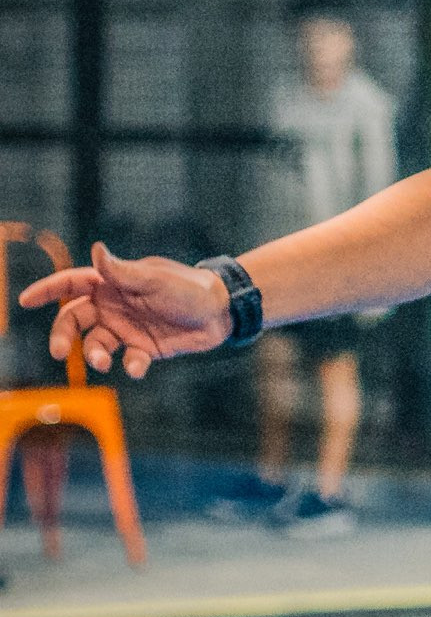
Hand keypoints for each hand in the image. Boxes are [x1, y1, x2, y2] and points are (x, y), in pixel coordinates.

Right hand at [17, 240, 231, 379]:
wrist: (220, 312)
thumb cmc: (188, 288)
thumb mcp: (154, 279)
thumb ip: (123, 272)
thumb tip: (96, 251)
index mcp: (112, 284)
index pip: (72, 284)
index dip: (48, 290)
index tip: (24, 300)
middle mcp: (114, 306)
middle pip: (75, 320)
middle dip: (63, 335)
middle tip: (59, 352)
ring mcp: (127, 329)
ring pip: (95, 344)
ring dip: (93, 354)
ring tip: (102, 362)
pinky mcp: (143, 349)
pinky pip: (127, 361)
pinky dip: (129, 366)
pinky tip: (138, 365)